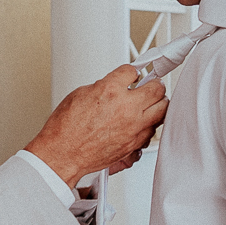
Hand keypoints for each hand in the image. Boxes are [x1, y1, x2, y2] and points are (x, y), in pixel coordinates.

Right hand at [25, 66, 167, 188]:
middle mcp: (126, 108)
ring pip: (162, 110)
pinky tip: (141, 123)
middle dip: (154, 85)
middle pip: (157, 88)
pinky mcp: (134, 144)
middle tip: (150, 85)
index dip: (131, 72)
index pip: (132, 71)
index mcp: (111, 90)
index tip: (132, 75)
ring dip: (157, 105)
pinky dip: (149, 126)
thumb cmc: (66, 128)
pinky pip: (152, 131)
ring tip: (150, 103)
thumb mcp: (80, 94)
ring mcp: (134, 127)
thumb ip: (102, 87)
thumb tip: (112, 86)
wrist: (63, 154)